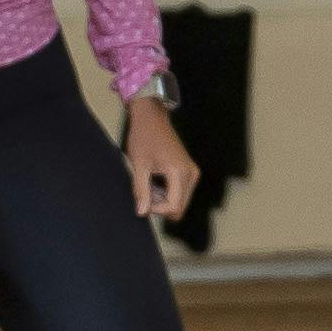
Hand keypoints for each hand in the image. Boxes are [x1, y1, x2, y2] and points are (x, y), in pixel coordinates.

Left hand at [123, 96, 199, 221]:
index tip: (143, 198)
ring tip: (149, 180)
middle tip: (145, 188)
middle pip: (179, 208)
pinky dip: (167, 192)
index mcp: (180, 172)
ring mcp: (192, 173)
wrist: (151, 118)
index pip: (174, 207)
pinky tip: (156, 178)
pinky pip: (180, 193)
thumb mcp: (139, 165)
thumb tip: (142, 212)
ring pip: (180, 202)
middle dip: (160, 204)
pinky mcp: (190, 172)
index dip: (156, 209)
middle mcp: (191, 174)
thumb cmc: (144, 137)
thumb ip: (141, 191)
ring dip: (163, 198)